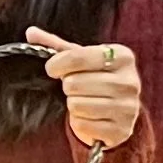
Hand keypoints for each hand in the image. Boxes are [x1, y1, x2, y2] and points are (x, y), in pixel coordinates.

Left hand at [27, 25, 142, 150]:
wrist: (119, 112)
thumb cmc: (97, 79)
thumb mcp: (83, 60)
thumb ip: (58, 47)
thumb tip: (31, 32)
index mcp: (122, 56)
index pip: (78, 56)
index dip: (57, 63)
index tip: (51, 68)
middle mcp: (130, 81)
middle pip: (75, 82)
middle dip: (68, 87)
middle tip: (75, 88)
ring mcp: (128, 107)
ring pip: (77, 105)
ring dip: (73, 105)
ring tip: (84, 102)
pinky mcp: (121, 130)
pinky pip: (83, 125)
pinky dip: (79, 122)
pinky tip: (89, 117)